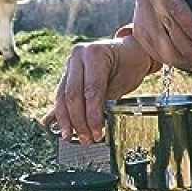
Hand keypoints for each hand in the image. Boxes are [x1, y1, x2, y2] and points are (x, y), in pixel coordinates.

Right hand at [41, 35, 156, 144]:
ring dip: (66, 119)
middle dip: (78, 120)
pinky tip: (64, 127)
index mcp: (94, 53)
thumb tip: (95, 125)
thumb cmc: (130, 64)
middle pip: (73, 94)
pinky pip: (61, 95)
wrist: (130, 51)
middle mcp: (78, 55)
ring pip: (63, 96)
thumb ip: (106, 100)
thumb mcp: (123, 82)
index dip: (92, 115)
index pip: (91, 90)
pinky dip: (63, 112)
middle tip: (86, 140)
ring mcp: (70, 63)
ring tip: (71, 138)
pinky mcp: (67, 73)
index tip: (97, 133)